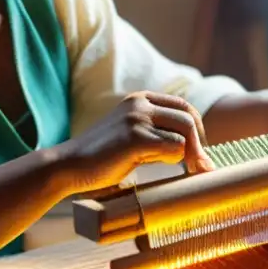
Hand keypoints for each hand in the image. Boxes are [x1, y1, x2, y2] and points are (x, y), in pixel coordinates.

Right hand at [58, 92, 215, 194]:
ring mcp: (137, 118)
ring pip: (185, 133)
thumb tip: (195, 149)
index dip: (196, 130)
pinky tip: (164, 170)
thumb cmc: (101, 159)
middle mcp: (140, 103)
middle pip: (189, 118)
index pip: (184, 106)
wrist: (68, 167)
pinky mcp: (136, 138)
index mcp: (140, 99)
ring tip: (180, 170)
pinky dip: (176, 161)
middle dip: (199, 144)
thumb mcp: (131, 135)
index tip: (197, 152)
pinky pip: (175, 148)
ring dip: (187, 155)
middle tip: (199, 167)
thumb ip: (155, 132)